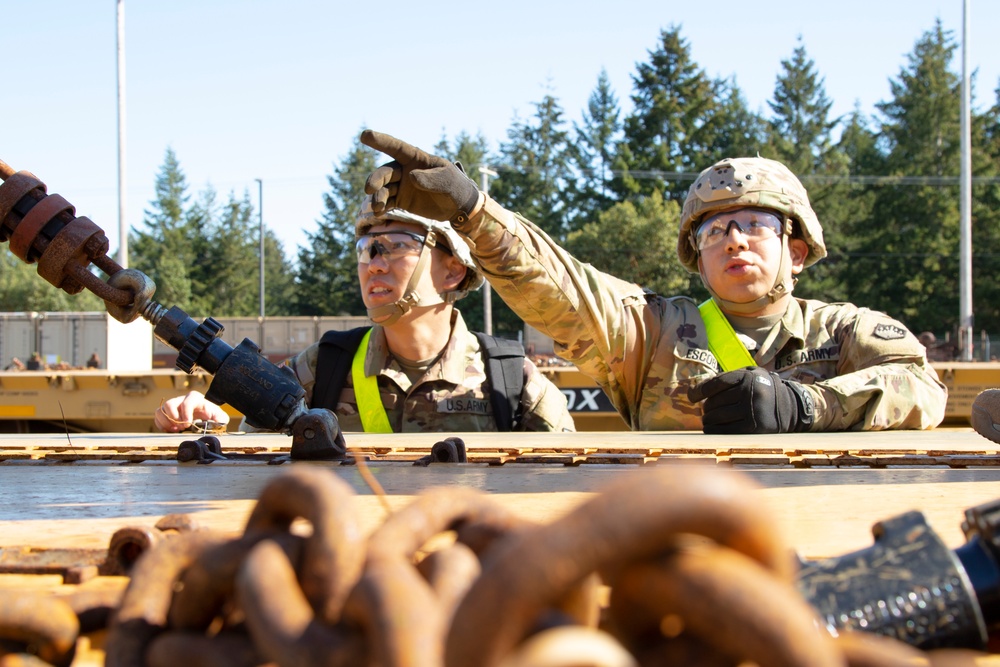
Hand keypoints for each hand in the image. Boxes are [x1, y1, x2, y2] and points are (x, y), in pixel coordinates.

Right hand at [154, 390, 229, 432]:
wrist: (205, 413)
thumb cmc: (211, 413)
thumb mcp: (219, 416)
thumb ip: (221, 419)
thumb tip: (218, 423)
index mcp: (194, 398)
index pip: (186, 403)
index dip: (185, 415)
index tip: (188, 425)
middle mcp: (181, 399)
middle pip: (169, 404)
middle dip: (174, 418)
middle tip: (181, 427)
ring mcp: (173, 405)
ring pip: (160, 410)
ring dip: (165, 422)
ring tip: (175, 429)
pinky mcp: (167, 412)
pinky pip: (157, 417)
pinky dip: (161, 425)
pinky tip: (171, 430)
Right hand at [360, 130, 480, 222]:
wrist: (459, 206)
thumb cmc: (455, 186)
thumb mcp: (447, 180)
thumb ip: (431, 179)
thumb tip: (411, 177)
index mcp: (416, 159)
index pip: (396, 147)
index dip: (381, 141)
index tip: (364, 135)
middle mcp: (405, 170)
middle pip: (385, 172)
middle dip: (376, 179)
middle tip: (369, 189)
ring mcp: (402, 186)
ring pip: (383, 188)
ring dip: (378, 196)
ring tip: (378, 207)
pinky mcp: (401, 201)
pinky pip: (387, 202)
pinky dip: (381, 207)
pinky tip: (378, 213)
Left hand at [688, 367, 813, 433]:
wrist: (792, 406)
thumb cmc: (762, 389)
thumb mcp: (750, 375)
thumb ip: (727, 379)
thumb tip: (695, 391)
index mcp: (747, 377)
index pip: (715, 384)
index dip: (699, 390)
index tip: (691, 397)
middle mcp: (750, 393)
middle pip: (713, 402)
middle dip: (706, 408)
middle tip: (708, 410)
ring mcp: (752, 411)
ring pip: (716, 417)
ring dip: (708, 420)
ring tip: (709, 419)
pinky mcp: (754, 429)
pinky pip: (723, 431)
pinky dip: (713, 430)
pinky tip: (711, 428)